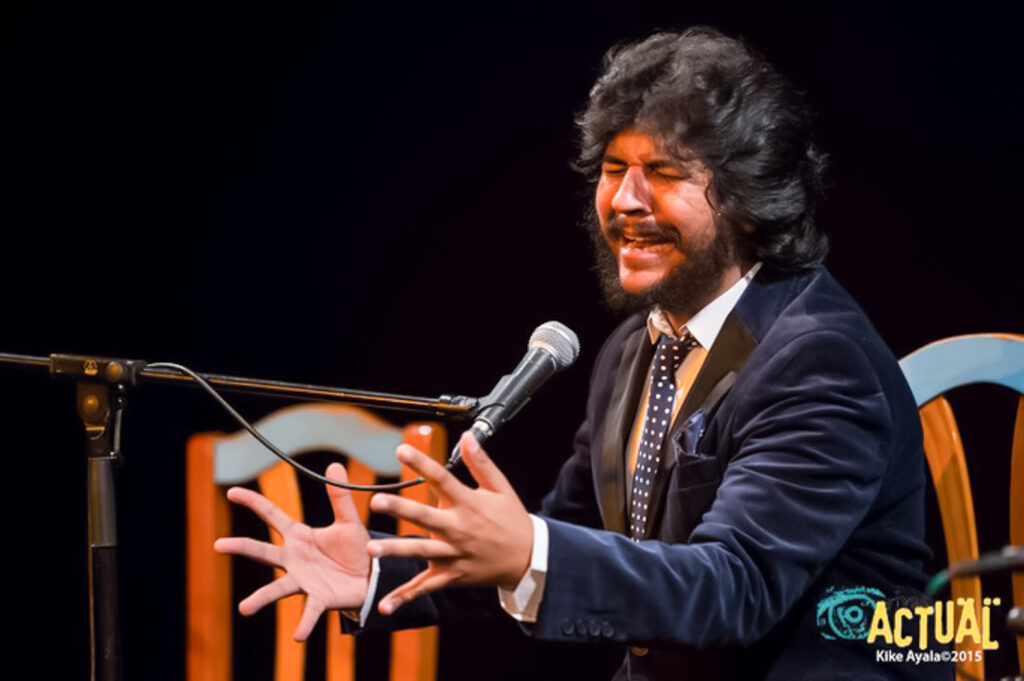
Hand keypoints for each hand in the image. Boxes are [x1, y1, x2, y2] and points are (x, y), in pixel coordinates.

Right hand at [214, 462, 370, 639]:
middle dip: (241, 547)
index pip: (271, 515)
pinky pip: (309, 611)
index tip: (231, 492)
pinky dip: (304, 623)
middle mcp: (295, 559)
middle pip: (263, 551)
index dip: (253, 502)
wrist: (370, 577)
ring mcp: (304, 580)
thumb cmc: (355, 549)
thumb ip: (339, 496)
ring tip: (244, 608)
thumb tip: (333, 464)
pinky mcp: (319, 598)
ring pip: (277, 587)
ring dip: (261, 598)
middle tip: (218, 544)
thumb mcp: (348, 520)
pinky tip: (297, 635)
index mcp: (299, 536)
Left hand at [367, 431, 532, 614]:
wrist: (529, 559)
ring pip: (421, 552)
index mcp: (469, 504)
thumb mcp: (501, 488)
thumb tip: (467, 436)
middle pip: (426, 517)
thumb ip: (480, 463)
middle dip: (401, 509)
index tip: (401, 451)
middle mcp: (458, 529)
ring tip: (372, 549)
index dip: (422, 464)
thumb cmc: (512, 521)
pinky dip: (405, 597)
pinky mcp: (451, 575)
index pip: (442, 479)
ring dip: (396, 551)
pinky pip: (425, 588)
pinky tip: (384, 605)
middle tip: (377, 502)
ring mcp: (454, 555)